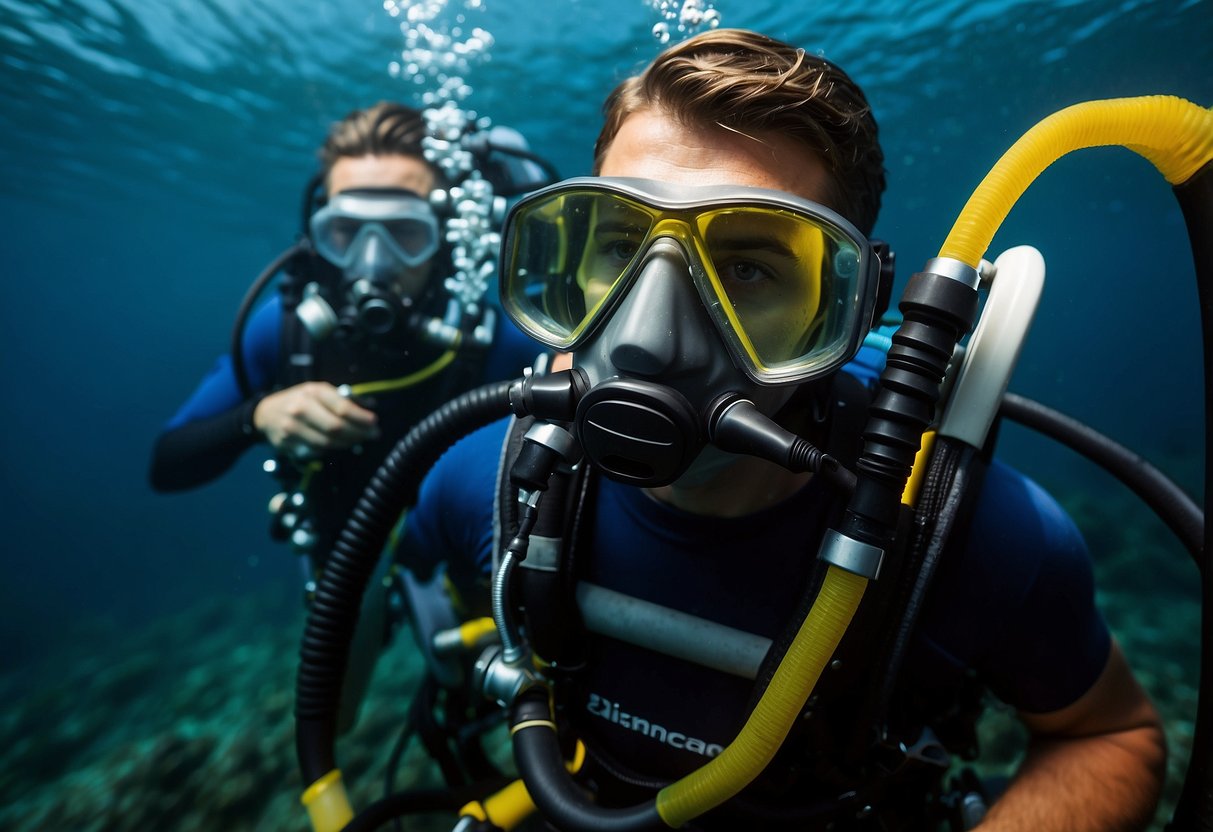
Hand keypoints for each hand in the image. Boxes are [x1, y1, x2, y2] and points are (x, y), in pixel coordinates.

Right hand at [253, 382, 378, 454]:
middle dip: (358, 433)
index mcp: (312, 392)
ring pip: (327, 443)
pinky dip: (330, 450)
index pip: (341, 407)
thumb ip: (344, 398)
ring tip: (358, 440)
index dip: (361, 417)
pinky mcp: (287, 444)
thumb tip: (371, 405)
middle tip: (372, 435)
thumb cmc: (301, 400)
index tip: (374, 422)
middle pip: (336, 427)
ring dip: (347, 443)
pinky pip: (315, 452)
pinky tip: (338, 445)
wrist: (266, 413)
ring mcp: (292, 427)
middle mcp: (301, 408)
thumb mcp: (319, 391)